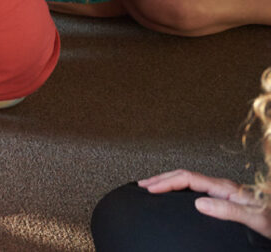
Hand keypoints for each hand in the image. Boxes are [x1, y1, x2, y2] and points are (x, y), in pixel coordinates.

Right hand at [138, 169, 270, 238]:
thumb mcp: (253, 218)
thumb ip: (227, 210)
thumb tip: (199, 203)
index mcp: (224, 188)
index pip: (187, 178)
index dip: (166, 182)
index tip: (150, 189)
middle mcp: (222, 187)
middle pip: (183, 175)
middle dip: (160, 178)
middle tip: (141, 185)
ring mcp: (223, 191)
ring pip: (188, 180)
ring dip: (167, 181)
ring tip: (152, 186)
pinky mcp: (224, 198)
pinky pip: (193, 188)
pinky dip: (177, 188)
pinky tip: (174, 195)